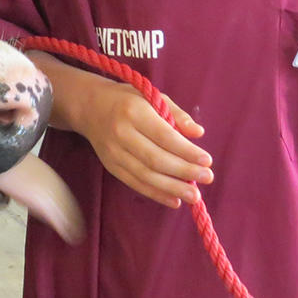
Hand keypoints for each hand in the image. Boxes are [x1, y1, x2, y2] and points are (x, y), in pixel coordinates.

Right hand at [76, 77, 212, 208]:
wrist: (90, 107)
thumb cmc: (128, 100)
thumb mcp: (152, 97)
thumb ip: (176, 114)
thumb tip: (198, 133)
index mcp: (134, 112)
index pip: (164, 136)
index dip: (186, 151)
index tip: (207, 161)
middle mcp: (121, 133)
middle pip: (155, 159)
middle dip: (184, 171)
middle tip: (207, 178)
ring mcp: (113, 153)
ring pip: (145, 175)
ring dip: (172, 188)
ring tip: (194, 197)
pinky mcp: (110, 166)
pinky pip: (134, 183)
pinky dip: (155, 194)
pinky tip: (174, 200)